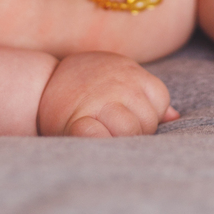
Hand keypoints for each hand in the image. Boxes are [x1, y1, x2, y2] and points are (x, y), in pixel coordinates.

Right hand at [38, 51, 178, 136]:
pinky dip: (101, 142)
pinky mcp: (78, 122)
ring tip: (102, 134)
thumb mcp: (117, 77)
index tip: (126, 116)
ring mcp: (98, 102)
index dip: (146, 115)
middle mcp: (118, 84)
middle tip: (112, 128)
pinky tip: (93, 139)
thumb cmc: (84, 85)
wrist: (38, 85)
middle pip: (147, 121)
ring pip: (129, 132)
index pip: (159, 102)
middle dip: (136, 132)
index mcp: (130, 72)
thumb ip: (144, 94)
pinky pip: (100, 138)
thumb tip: (174, 117)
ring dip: (119, 140)